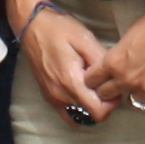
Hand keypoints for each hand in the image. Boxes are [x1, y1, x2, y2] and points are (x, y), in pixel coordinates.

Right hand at [20, 5, 111, 122]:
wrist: (31, 26)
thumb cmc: (58, 29)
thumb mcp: (84, 39)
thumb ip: (100, 59)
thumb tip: (114, 75)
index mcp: (71, 82)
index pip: (98, 112)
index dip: (112, 103)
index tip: (113, 87)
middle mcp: (60, 96)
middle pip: (91, 116)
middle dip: (103, 104)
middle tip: (105, 84)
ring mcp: (53, 98)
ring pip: (80, 117)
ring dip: (90, 107)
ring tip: (94, 88)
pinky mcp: (48, 97)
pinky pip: (67, 113)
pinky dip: (78, 109)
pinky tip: (82, 92)